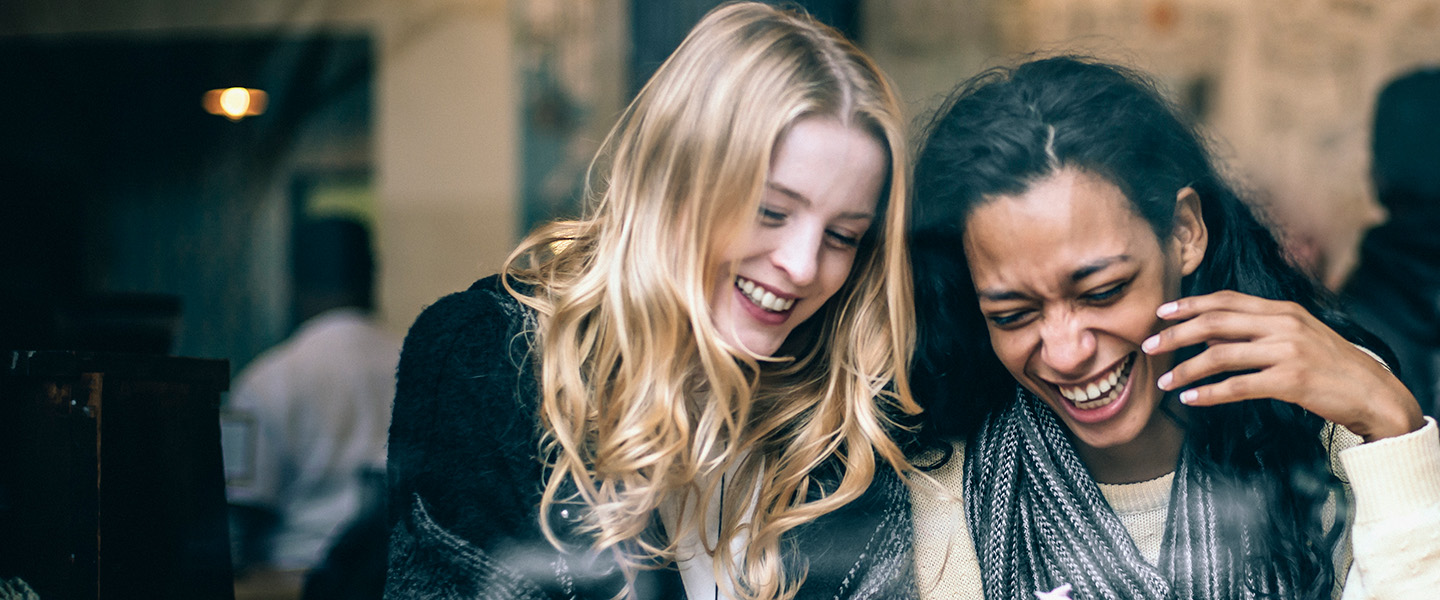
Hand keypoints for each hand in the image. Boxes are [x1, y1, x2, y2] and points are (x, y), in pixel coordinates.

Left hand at [1142, 290, 1423, 442]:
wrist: (1372, 392)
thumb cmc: (1329, 365)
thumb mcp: (1295, 337)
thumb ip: (1254, 332)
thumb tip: (1207, 337)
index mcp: (1282, 310)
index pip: (1226, 300)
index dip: (1190, 305)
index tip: (1161, 312)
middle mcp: (1283, 325)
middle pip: (1215, 323)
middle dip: (1175, 334)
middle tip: (1147, 346)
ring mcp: (1287, 352)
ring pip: (1220, 356)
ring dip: (1185, 369)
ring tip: (1164, 381)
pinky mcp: (1290, 382)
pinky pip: (1238, 386)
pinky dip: (1209, 393)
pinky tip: (1190, 399)